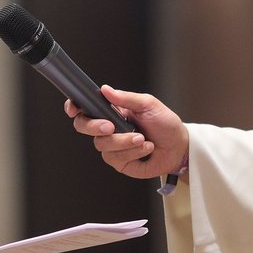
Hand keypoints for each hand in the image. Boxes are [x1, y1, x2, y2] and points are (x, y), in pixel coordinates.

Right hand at [65, 85, 188, 179]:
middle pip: (84, 127)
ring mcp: (113, 147)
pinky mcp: (120, 162)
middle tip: (111, 126)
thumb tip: (106, 89)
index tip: (74, 109)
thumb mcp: (148, 104)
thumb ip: (126, 98)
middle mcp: (108, 129)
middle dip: (94, 127)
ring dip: (124, 142)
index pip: (86, 109)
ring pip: (103, 145)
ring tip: (143, 138)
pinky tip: (146, 148)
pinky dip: (134, 152)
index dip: (74, 108)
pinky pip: (117, 158)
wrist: (179, 146)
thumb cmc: (165, 123)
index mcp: (111, 112)